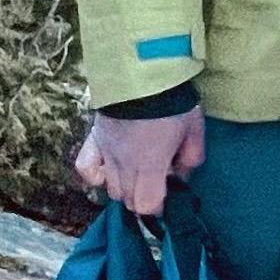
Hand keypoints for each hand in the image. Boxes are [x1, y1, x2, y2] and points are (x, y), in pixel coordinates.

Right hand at [71, 106, 203, 217]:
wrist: (142, 74)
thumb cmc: (173, 103)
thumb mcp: (194, 130)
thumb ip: (191, 158)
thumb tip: (180, 175)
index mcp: (149, 166)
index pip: (146, 205)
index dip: (158, 206)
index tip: (167, 194)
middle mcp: (124, 165)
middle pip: (128, 200)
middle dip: (143, 196)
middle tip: (156, 179)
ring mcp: (106, 153)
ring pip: (110, 188)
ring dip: (124, 186)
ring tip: (136, 172)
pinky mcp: (93, 140)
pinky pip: (85, 168)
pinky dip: (94, 175)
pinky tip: (107, 170)